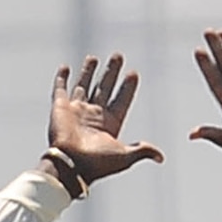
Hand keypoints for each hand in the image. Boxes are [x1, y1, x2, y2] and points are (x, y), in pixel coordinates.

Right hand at [48, 53, 162, 183]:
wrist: (71, 165)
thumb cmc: (98, 163)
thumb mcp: (125, 156)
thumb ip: (143, 151)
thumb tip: (161, 157)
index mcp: (110, 124)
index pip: (121, 100)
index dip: (127, 88)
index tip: (134, 74)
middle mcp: (94, 115)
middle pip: (105, 88)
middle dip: (112, 73)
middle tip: (118, 56)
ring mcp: (77, 111)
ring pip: (85, 85)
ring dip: (89, 72)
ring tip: (95, 58)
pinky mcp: (60, 108)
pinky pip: (60, 89)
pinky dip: (62, 79)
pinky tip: (65, 68)